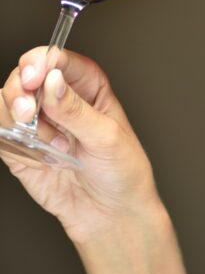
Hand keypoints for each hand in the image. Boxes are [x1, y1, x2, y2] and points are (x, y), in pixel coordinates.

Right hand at [0, 47, 163, 244]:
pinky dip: (9, 140)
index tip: (33, 77)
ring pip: (6, 102)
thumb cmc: (122, 171)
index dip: (41, 62)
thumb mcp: (107, 137)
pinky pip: (0, 132)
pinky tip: (36, 156)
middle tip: (29, 113)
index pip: (58, 59)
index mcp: (88, 87)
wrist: (112, 214)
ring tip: (51, 146)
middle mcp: (60, 100)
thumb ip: (76, 110)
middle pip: (24, 76)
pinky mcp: (22, 148)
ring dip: (18, 121)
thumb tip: (52, 80)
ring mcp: (40, 123)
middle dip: (20, 92)